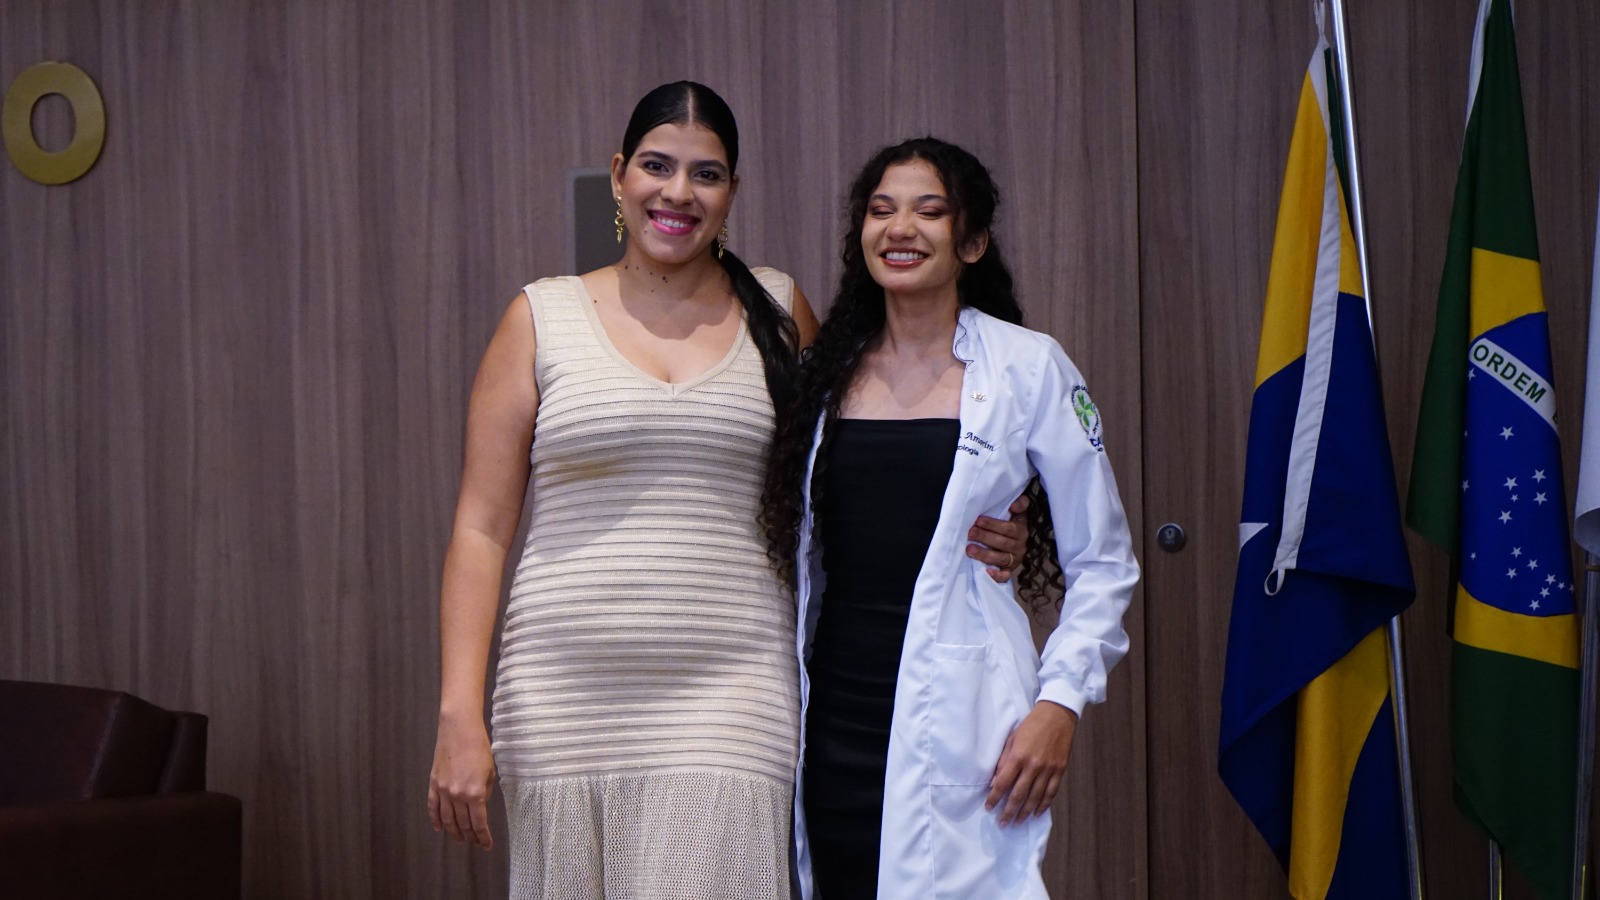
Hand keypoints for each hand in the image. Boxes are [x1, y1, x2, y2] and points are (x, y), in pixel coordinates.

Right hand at [428, 713, 497, 849]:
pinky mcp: (433, 784)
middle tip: (474, 843)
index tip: (486, 845)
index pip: (479, 823)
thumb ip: (485, 792)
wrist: (459, 730)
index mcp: (475, 793)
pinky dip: (435, 820)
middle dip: (470, 836)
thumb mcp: (490, 772)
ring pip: (447, 819)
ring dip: (454, 832)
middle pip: (463, 824)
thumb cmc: (479, 747)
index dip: (483, 837)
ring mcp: (443, 790)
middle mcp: (457, 795)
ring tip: (459, 839)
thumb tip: (480, 806)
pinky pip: (433, 807)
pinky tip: (439, 828)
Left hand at [966, 493, 1031, 582]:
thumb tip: (1014, 505)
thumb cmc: (1013, 522)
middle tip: (970, 533)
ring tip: (970, 550)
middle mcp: (1020, 546)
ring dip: (985, 555)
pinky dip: (997, 576)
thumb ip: (1021, 504)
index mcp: (1021, 531)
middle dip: (985, 537)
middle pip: (1002, 543)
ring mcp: (1015, 560)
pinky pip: (1005, 575)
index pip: (1008, 528)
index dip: (993, 524)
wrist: (1018, 540)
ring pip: (1001, 558)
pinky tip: (987, 572)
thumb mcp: (1019, 512)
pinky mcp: (1010, 570)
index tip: (978, 520)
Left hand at [985, 701, 1076, 825]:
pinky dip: (1043, 805)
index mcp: (1018, 756)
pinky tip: (1036, 813)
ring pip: (1035, 797)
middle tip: (1002, 823)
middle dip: (1009, 811)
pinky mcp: (1059, 770)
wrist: (1057, 715)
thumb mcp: (1012, 739)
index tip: (989, 807)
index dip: (995, 797)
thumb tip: (994, 782)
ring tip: (1017, 822)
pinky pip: (1051, 792)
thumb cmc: (1031, 725)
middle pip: (1019, 794)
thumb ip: (1003, 761)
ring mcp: (1048, 769)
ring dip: (1025, 812)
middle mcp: (1033, 765)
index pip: (1003, 783)